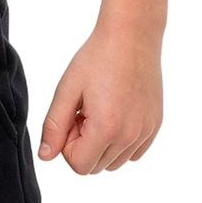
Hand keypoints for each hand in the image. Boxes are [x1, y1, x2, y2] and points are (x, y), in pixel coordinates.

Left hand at [36, 23, 162, 173]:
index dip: (68, 143)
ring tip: (100, 108)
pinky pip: (133, 152)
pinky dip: (121, 141)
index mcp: (106, 128)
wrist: (131, 36)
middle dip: (84, 143)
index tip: (73, 115)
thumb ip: (54, 125)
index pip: (79, 165)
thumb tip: (46, 156)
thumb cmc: (96, 58)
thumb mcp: (67, 89)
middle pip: (96, 166)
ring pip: (115, 162)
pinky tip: (116, 110)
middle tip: (85, 109)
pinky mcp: (155, 126)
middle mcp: (130, 136)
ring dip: (102, 143)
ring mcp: (146, 132)